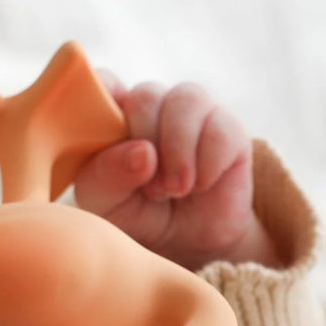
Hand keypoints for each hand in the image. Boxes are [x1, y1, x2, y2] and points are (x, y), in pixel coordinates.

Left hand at [74, 77, 279, 269]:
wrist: (186, 242)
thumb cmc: (134, 215)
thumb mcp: (105, 206)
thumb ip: (106, 178)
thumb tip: (141, 152)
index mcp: (110, 120)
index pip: (100, 84)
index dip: (98, 89)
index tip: (101, 117)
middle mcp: (150, 108)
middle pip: (145, 95)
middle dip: (146, 142)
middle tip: (150, 188)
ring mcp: (190, 114)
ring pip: (186, 99)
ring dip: (178, 150)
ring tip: (175, 190)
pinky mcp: (228, 129)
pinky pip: (221, 129)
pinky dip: (208, 163)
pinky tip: (201, 185)